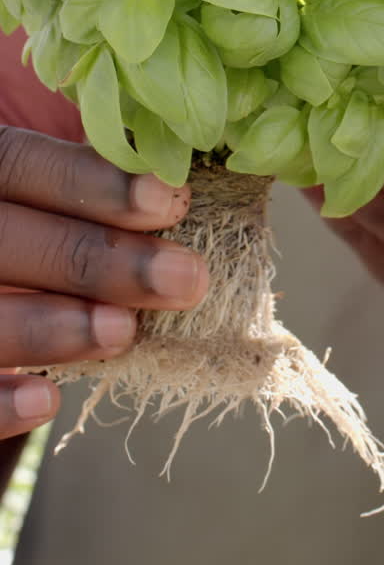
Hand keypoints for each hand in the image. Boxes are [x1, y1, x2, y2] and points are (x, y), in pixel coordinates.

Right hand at [0, 127, 204, 440]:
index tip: (170, 201)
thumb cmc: (23, 240)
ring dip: (49, 326)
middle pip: (1, 235)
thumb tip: (177, 196)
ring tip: (123, 332)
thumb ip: (83, 194)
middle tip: (183, 279)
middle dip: (94, 258)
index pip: (17, 163)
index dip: (90, 180)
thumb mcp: (39, 203)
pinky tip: (47, 401)